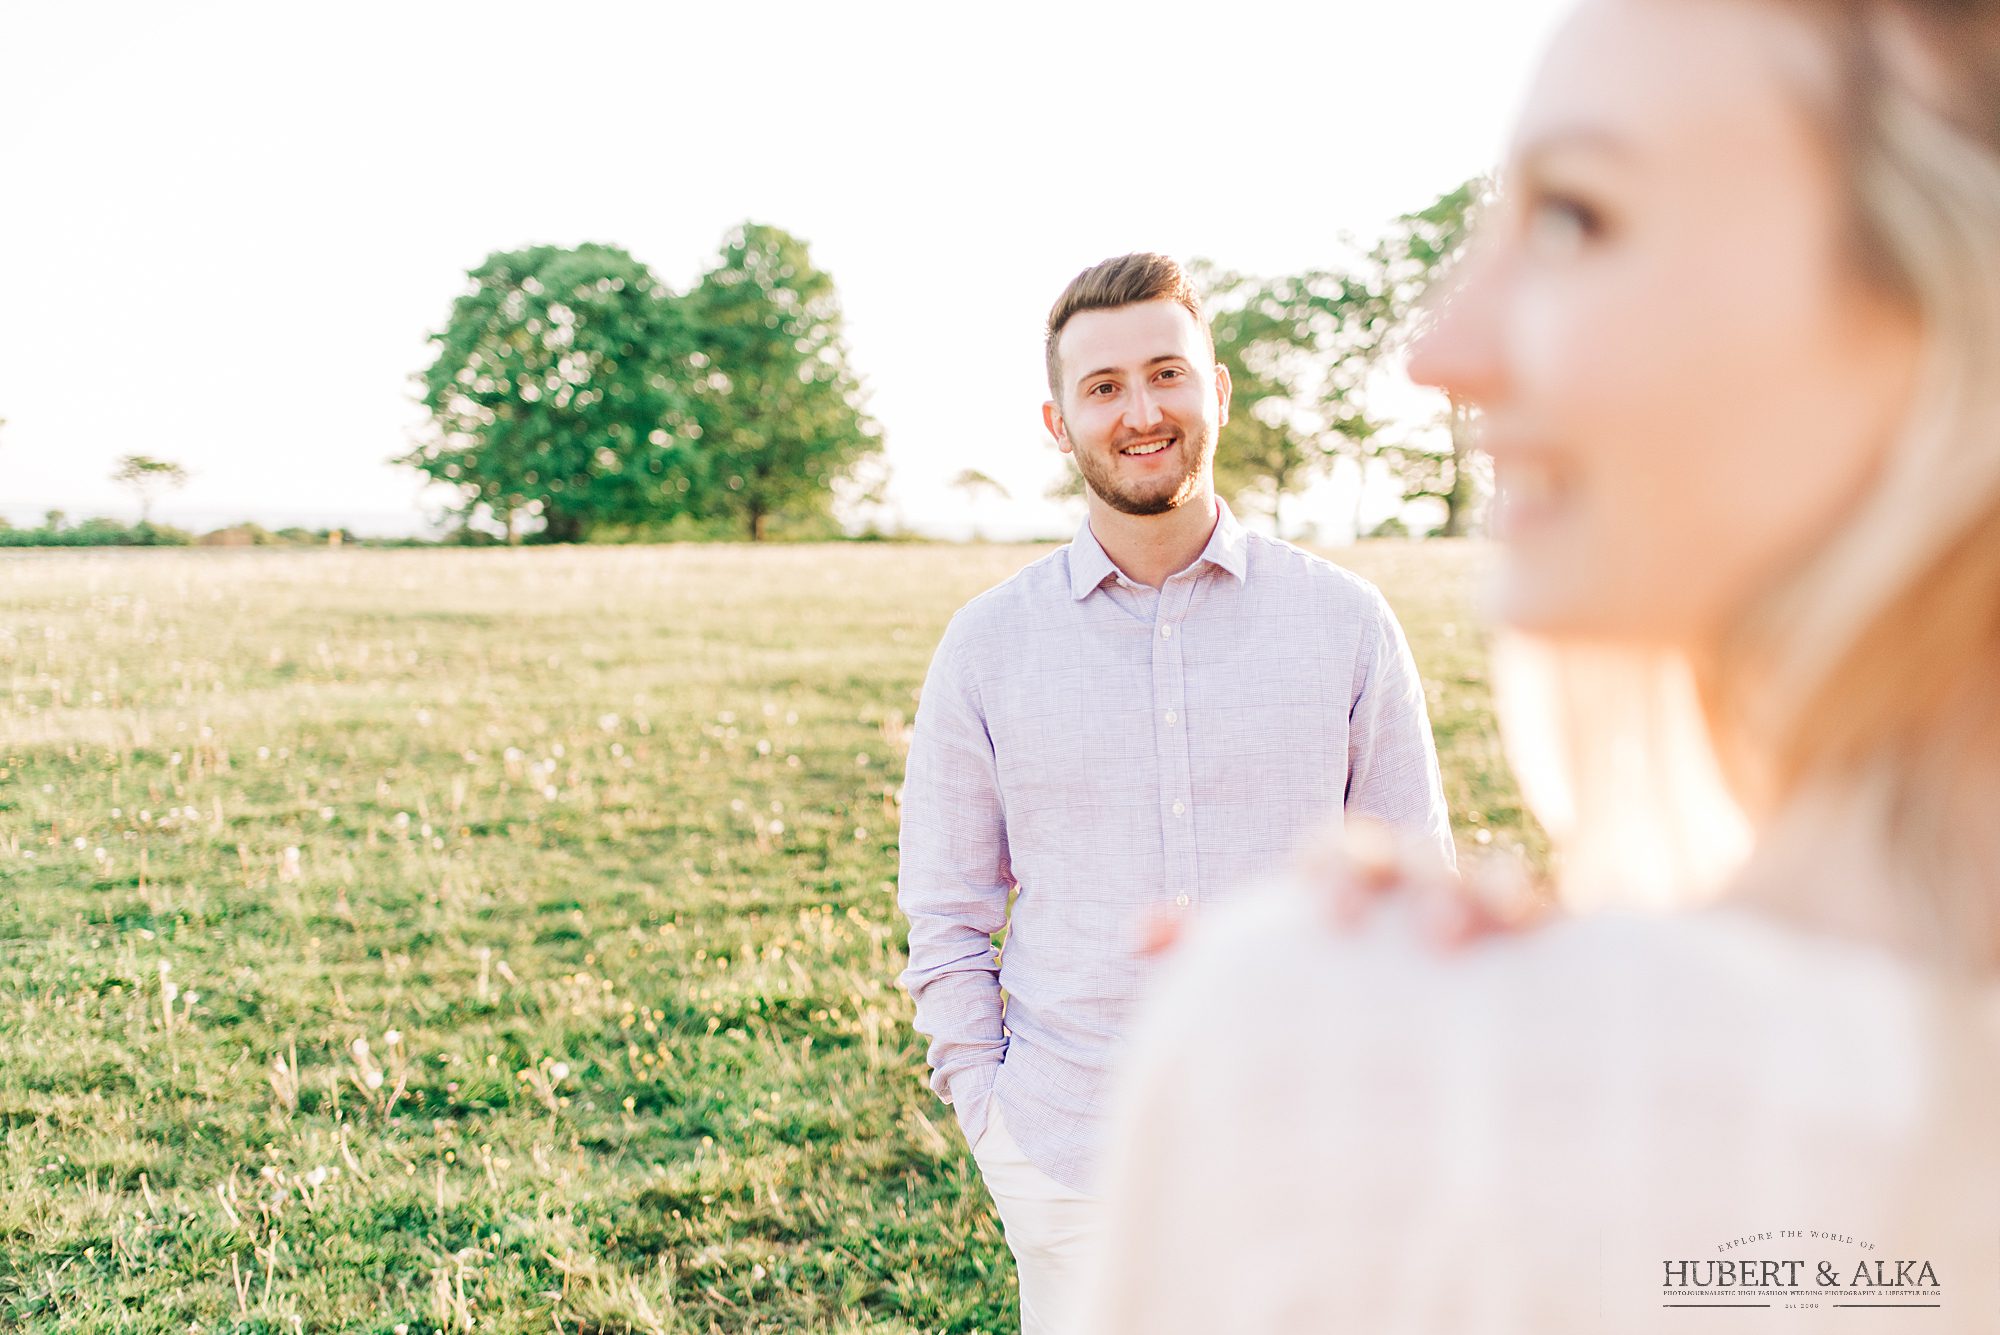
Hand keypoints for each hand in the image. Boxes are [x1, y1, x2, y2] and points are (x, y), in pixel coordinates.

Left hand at [1136, 819, 1553, 959]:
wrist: (1379, 1010)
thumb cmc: (1310, 978)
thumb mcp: (1253, 964)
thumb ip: (1203, 945)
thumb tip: (1141, 931)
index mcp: (1341, 872)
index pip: (1336, 848)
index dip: (1336, 872)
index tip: (1332, 920)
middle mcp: (1409, 876)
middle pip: (1419, 856)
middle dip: (1426, 882)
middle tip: (1429, 934)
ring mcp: (1472, 901)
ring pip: (1491, 877)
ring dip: (1495, 897)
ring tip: (1500, 934)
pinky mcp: (1530, 938)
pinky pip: (1553, 917)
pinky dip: (1559, 921)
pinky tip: (1565, 944)